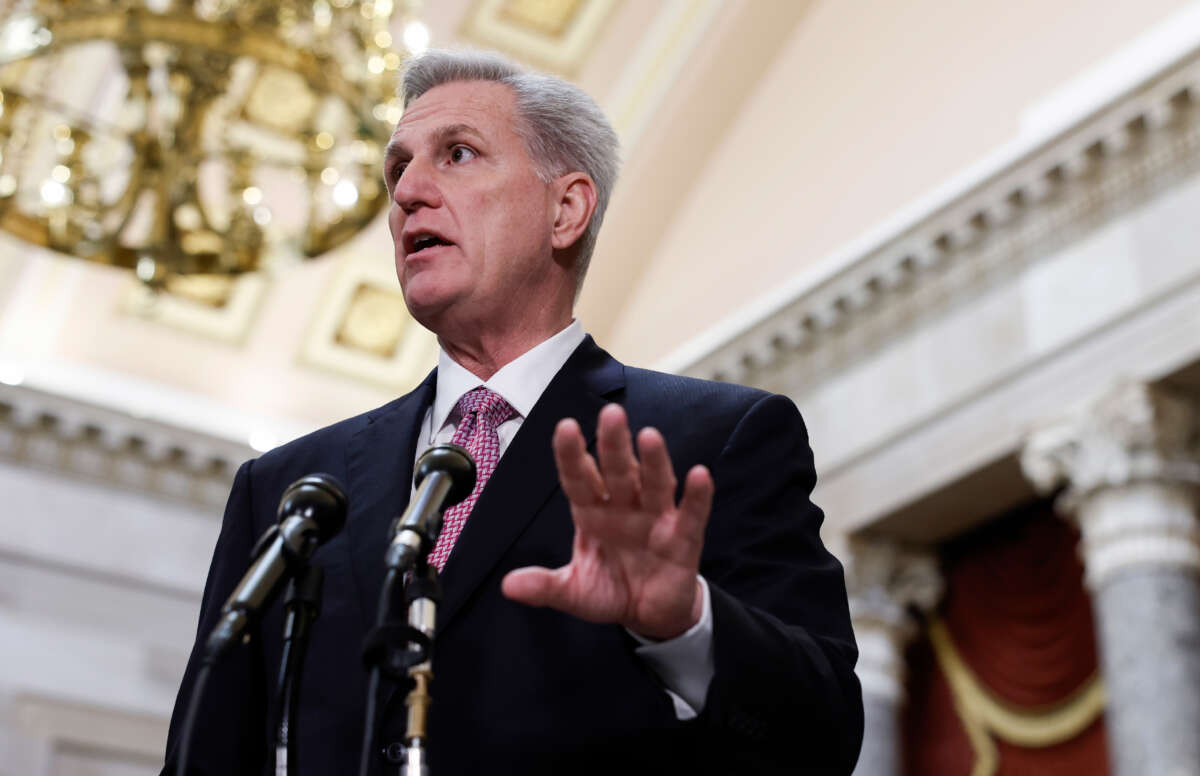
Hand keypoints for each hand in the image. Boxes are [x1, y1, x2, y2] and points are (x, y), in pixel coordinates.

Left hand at [501, 403, 713, 639]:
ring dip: (653, 460)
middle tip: (611, 413)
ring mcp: (655, 518)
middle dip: (614, 444)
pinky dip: (696, 496)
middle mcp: (624, 506)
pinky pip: (691, 513)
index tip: (565, 428)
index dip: (571, 455)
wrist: (650, 614)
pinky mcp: (684, 537)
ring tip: (649, 436)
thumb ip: (545, 587)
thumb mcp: (574, 592)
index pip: (579, 478)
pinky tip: (699, 475)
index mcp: (592, 512)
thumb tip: (509, 586)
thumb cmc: (610, 590)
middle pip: (618, 471)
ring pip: (654, 483)